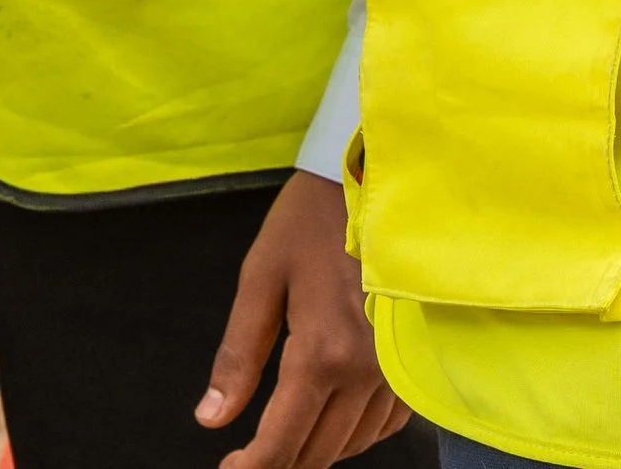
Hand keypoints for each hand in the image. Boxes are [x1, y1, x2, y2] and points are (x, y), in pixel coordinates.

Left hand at [196, 169, 407, 468]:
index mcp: (321, 353)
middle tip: (248, 456)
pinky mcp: (410, 361)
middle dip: (279, 463)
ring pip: (352, 445)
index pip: (282, 443)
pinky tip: (330, 418)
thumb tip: (210, 418)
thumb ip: (236, 356)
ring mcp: (393, 369)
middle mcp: (363, 372)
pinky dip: (354, 434)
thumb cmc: (310, 221)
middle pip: (317, 453)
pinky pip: (383, 424)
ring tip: (284, 437)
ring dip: (315, 451)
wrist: (373, 179)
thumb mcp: (260, 278)